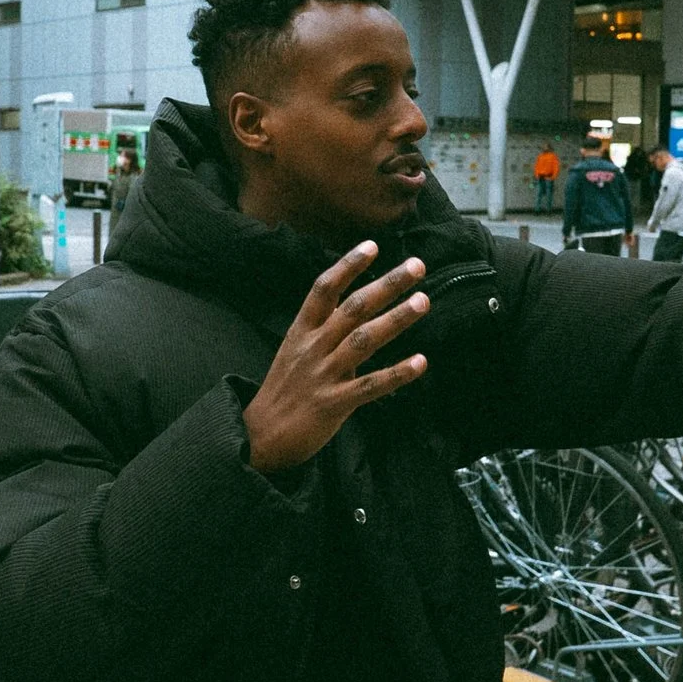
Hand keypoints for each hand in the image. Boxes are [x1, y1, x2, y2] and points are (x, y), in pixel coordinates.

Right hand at [243, 244, 428, 474]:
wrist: (259, 436)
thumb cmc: (283, 391)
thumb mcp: (294, 351)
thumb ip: (324, 330)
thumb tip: (357, 307)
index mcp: (301, 331)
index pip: (324, 289)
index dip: (348, 266)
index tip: (373, 245)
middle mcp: (312, 347)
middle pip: (353, 308)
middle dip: (387, 284)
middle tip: (417, 266)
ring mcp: (323, 374)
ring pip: (364, 340)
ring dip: (396, 319)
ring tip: (423, 301)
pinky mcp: (334, 403)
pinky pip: (370, 386)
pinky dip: (397, 373)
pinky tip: (421, 362)